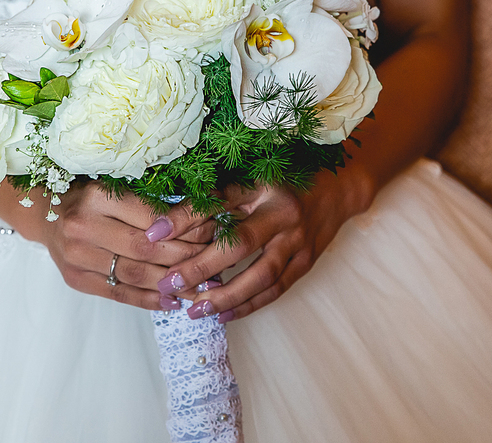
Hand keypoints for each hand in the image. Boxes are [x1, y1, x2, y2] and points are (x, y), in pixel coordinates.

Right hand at [25, 181, 215, 310]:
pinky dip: (149, 300)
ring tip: (201, 287)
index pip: (152, 218)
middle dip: (185, 258)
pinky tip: (173, 301)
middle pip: (146, 249)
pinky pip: (120, 294)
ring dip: (173, 284)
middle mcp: (84, 226)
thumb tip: (201, 217)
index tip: (213, 233)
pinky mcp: (77, 280)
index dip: (187, 228)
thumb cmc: (88, 196)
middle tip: (213, 262)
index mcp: (97, 196)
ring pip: (136, 275)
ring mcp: (77, 257)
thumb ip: (149, 202)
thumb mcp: (115, 186)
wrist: (44, 214)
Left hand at [155, 165, 377, 321]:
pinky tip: (224, 314)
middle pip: (239, 244)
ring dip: (226, 296)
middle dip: (201, 268)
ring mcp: (298, 240)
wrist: (339, 189)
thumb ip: (218, 194)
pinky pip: (276, 289)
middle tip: (169, 284)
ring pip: (260, 276)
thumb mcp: (251, 177)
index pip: (217, 201)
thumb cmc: (284, 179)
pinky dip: (249, 305)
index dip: (183, 217)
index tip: (152, 233)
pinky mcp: (306, 261)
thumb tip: (171, 218)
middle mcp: (282, 212)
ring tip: (194, 310)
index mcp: (262, 185)